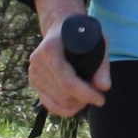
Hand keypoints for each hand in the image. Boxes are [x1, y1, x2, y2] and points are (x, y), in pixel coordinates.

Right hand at [26, 0, 109, 116]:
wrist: (59, 28)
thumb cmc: (80, 34)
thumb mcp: (97, 42)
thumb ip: (102, 65)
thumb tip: (104, 87)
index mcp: (50, 50)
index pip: (68, 82)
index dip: (86, 94)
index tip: (101, 99)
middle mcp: (38, 62)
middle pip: (63, 94)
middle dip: (84, 99)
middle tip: (97, 94)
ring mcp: (33, 73)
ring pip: (58, 102)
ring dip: (76, 104)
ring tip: (87, 96)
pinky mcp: (33, 81)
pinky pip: (49, 105)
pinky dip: (65, 109)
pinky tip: (77, 104)